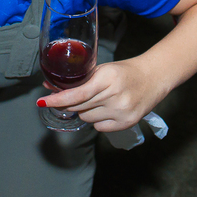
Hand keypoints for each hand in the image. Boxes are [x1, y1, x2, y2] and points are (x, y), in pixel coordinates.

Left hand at [38, 57, 166, 132]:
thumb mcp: (102, 69)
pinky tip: (107, 109)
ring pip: (86, 118)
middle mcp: (114, 96)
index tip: (42, 101)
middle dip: (70, 102)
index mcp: (107, 78)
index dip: (57, 99)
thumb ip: (79, 80)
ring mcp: (121, 111)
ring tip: (98, 100)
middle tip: (71, 97)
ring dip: (85, 111)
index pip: (76, 94)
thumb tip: (49, 87)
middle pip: (78, 107)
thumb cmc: (125, 71)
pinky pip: (99, 127)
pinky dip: (97, 120)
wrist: (154, 78)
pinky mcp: (127, 123)